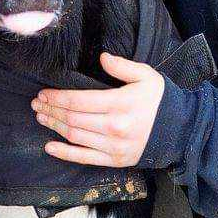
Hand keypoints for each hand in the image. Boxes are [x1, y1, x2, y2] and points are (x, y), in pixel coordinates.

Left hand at [33, 53, 165, 167]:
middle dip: (51, 110)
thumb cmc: (161, 101)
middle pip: (73, 118)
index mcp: (120, 104)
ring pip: (75, 136)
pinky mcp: (115, 160)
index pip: (78, 101)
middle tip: (37, 104)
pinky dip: (65, 153)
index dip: (57, 97)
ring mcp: (113, 147)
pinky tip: (50, 147)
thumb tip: (102, 57)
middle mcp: (114, 128)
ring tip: (42, 118)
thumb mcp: (146, 76)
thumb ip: (122, 66)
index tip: (44, 93)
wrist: (180, 131)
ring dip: (55, 127)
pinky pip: (84, 158)